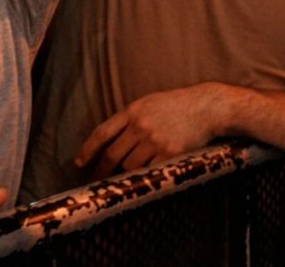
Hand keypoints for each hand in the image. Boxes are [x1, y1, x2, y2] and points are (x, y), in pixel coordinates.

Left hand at [74, 83, 226, 180]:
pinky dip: (144, 177)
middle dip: (102, 170)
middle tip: (97, 180)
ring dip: (125, 175)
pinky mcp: (170, 154)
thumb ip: (130, 119)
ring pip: (130, 166)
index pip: (102, 132)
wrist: (206, 107)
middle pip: (113, 154)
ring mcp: (155, 140)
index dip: (88, 149)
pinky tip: (142, 180)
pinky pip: (150, 172)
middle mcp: (140, 126)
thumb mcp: (148, 103)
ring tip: (122, 181)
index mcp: (132, 111)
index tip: (79, 163)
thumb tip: (110, 139)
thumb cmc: (177, 105)